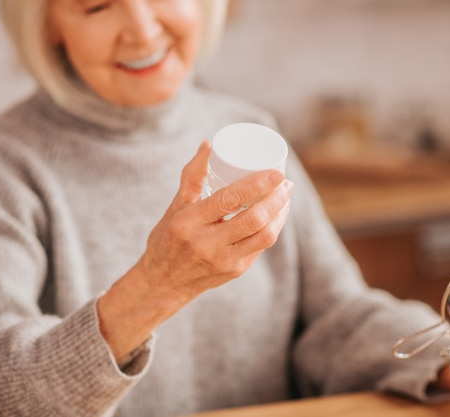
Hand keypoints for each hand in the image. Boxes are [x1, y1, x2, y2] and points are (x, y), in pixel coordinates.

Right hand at [97, 141, 292, 361]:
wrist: (163, 283)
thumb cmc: (169, 237)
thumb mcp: (175, 206)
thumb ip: (192, 176)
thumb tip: (209, 144)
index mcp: (189, 222)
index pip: (229, 199)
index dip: (258, 184)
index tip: (277, 172)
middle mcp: (207, 243)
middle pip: (254, 219)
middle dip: (276, 198)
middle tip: (286, 183)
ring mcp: (224, 260)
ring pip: (264, 236)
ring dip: (280, 214)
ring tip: (285, 197)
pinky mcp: (235, 271)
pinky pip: (261, 247)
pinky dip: (273, 228)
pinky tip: (277, 215)